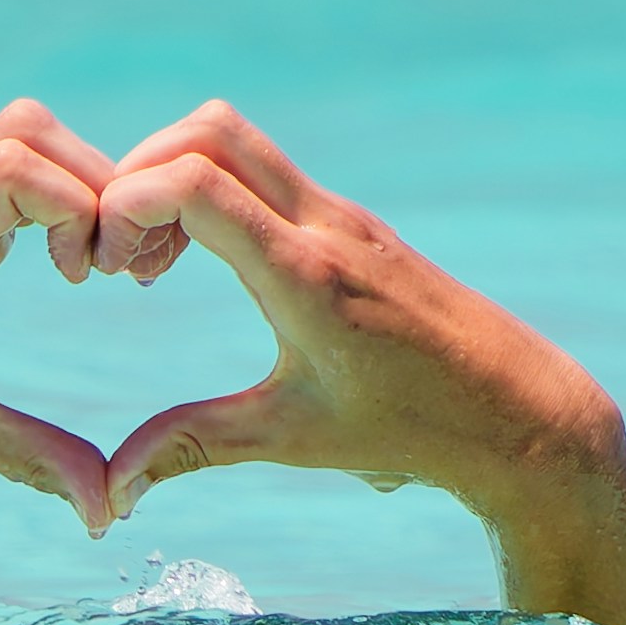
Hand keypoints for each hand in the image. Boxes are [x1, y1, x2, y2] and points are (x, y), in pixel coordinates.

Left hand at [0, 100, 118, 624]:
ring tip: (77, 258)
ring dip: (69, 178)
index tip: (82, 276)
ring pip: (13, 131)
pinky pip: (0, 160)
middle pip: (23, 128)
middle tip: (96, 259)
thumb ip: (33, 462)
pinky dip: (46, 191)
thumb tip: (109, 516)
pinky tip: (49, 260)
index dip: (78, 207)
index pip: (14, 172)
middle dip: (90, 179)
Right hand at [92, 101, 625, 624]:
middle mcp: (325, 225)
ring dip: (175, 178)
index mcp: (304, 275)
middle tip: (118, 254)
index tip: (105, 265)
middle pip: (209, 132)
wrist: (519, 412)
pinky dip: (214, 192)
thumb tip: (111, 493)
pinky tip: (203, 260)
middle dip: (138, 174)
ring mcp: (343, 215)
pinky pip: (266, 171)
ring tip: (153, 264)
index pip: (195, 183)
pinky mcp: (353, 222)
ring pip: (237, 141)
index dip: (126, 203)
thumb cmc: (412, 429)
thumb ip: (195, 446)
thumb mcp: (294, 438)